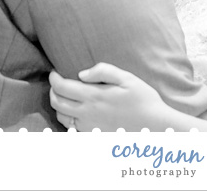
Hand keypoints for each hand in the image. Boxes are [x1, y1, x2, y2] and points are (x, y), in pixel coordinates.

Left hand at [49, 63, 171, 131]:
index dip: (54, 78)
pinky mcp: (93, 135)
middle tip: (57, 82)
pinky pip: (72, 128)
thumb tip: (82, 74)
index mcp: (94, 96)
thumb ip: (103, 71)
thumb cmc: (143, 99)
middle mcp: (87, 113)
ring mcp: (89, 126)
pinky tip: (75, 111)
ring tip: (65, 96)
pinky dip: (67, 118)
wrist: (154, 125)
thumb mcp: (127, 78)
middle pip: (56, 103)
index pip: (62, 87)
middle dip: (52, 91)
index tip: (55, 72)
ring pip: (61, 117)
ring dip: (58, 105)